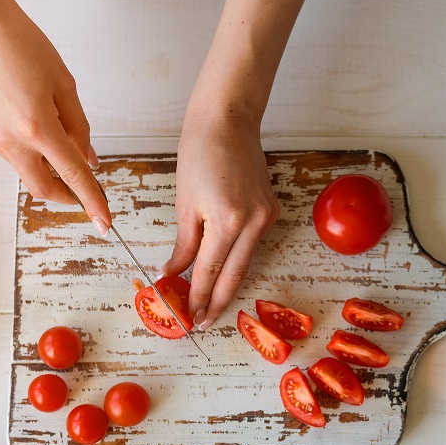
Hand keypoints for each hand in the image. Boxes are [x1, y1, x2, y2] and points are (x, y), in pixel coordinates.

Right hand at [0, 0, 110, 233]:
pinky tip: (32, 120)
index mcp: (37, 126)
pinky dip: (30, 150)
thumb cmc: (21, 45)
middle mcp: (10, 140)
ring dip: (47, 168)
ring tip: (55, 131)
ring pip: (27, 172)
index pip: (72, 175)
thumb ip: (79, 127)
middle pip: (44, 189)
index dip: (91, 201)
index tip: (104, 222)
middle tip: (83, 184)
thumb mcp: (64, 84)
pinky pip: (12, 154)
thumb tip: (88, 159)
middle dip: (66, 194)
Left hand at [161, 108, 279, 328]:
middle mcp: (253, 222)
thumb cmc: (200, 152)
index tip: (190, 316)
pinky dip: (236, 259)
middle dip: (218, 302)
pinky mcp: (271, 210)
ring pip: (245, 261)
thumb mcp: (185, 202)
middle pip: (235, 275)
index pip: (210, 270)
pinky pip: (251, 243)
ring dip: (227, 284)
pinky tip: (224, 272)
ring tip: (210, 304)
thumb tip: (174, 274)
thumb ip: (184, 244)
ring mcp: (267, 216)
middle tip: (204, 323)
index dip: (199, 296)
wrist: (228, 121)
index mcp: (227, 220)